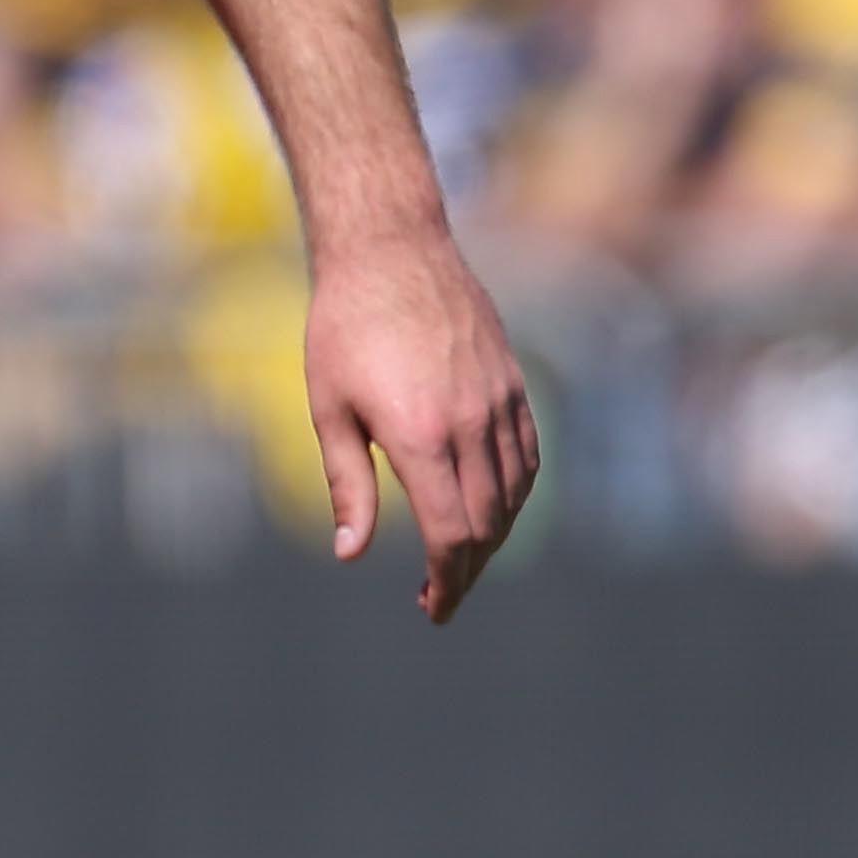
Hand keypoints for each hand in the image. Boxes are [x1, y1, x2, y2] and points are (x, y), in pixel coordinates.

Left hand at [306, 223, 539, 620]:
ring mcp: (501, 404)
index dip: (447, 581)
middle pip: (489, 525)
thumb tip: (351, 554)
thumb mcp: (329, 409)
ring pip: (515, 496)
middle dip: (468, 571)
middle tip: (440, 595)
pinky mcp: (515, 387)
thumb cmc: (343, 328)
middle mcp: (472, 425)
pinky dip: (514, 496)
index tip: (431, 606)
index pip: (453, 534)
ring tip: (460, 560)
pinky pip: (528, 460)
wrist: (391, 251)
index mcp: (421, 436)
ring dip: (493, 538)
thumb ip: (348, 486)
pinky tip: (489, 509)